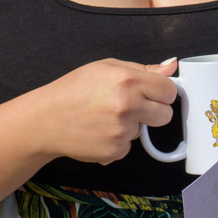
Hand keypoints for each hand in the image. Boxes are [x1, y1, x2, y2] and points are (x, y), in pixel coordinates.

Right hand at [35, 58, 177, 165]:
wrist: (46, 120)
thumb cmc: (74, 90)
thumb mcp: (105, 68)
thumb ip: (141, 69)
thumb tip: (171, 66)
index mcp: (127, 80)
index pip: (169, 90)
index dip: (163, 92)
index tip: (154, 94)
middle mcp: (127, 105)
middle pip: (165, 115)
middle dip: (154, 112)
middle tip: (131, 107)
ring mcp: (121, 131)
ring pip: (143, 131)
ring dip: (130, 126)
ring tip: (104, 117)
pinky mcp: (115, 151)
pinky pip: (127, 146)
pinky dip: (117, 141)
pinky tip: (98, 131)